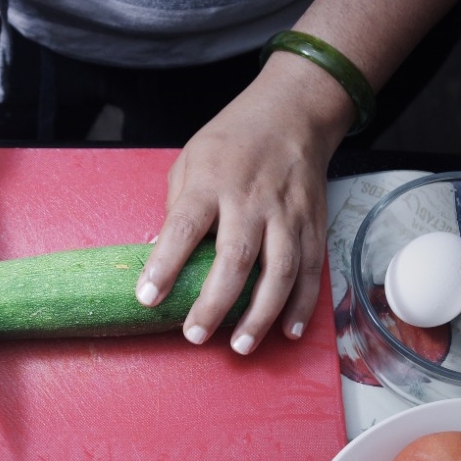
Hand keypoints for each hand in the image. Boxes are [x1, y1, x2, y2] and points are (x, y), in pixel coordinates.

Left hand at [135, 54, 352, 353]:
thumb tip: (159, 256)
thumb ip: (176, 207)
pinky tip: (288, 331)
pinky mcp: (313, 224)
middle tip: (195, 335)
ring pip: (278, 270)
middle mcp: (250, 200)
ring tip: (241, 346)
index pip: (183, 226)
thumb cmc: (231, 141)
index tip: (147, 298)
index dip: (164, 265)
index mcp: (211, 182)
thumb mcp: (190, 161)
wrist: (292, 114)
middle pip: (235, 257)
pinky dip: (302, 304)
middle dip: (215, 302)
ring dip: (261, 313)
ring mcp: (286, 214)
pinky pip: (310, 270)